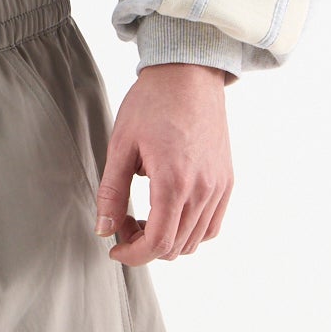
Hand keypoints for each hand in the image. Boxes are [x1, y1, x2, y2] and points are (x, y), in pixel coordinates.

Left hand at [96, 64, 233, 263]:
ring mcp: (219, 187)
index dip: (133, 256)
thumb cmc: (152, 104)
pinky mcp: (226, 181)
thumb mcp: (120, 146)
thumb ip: (112, 193)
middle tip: (123, 223)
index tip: (115, 249)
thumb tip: (104, 230)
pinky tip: (169, 213)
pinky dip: (190, 231)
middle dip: (144, 247)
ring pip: (194, 241)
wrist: (188, 75)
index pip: (157, 244)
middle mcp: (202, 190)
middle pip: (175, 247)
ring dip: (167, 241)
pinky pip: (212, 225)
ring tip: (144, 216)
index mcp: (174, 182)